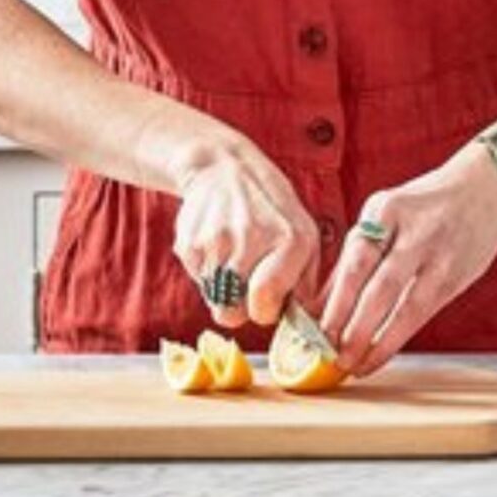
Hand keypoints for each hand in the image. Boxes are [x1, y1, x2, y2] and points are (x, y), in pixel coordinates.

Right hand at [169, 133, 320, 330]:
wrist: (224, 168)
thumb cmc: (272, 210)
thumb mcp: (304, 236)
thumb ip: (307, 284)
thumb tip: (304, 328)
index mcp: (290, 240)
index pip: (263, 308)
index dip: (264, 310)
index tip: (266, 297)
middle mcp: (252, 239)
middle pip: (233, 312)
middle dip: (240, 305)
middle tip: (247, 279)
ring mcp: (216, 240)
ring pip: (213, 300)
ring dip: (224, 288)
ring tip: (235, 256)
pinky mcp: (189, 243)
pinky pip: (197, 281)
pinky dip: (207, 272)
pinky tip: (218, 246)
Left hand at [317, 148, 496, 378]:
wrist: (486, 187)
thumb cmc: (424, 204)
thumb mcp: (385, 213)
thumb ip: (355, 255)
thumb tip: (319, 304)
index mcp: (387, 210)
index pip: (356, 260)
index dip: (335, 299)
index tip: (315, 328)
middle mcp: (414, 233)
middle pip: (379, 288)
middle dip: (353, 327)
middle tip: (331, 355)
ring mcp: (440, 257)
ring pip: (405, 307)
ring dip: (376, 341)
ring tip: (354, 364)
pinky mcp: (456, 278)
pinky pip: (423, 314)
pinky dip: (398, 338)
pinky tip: (379, 354)